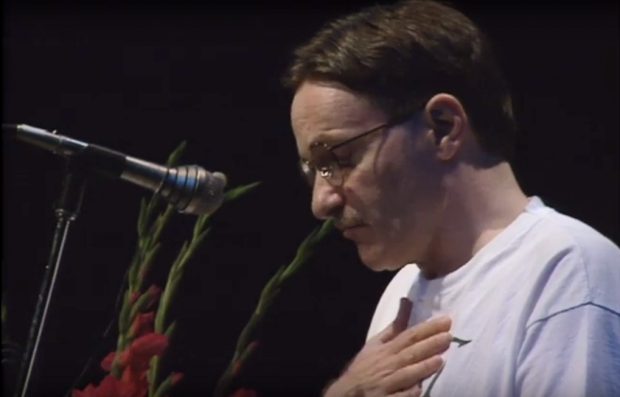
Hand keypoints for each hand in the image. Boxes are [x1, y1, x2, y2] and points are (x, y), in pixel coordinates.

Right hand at [324, 298, 451, 396]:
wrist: (346, 392)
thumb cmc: (365, 366)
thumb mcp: (376, 343)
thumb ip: (395, 325)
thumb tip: (407, 300)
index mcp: (387, 349)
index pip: (409, 335)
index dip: (428, 328)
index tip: (446, 321)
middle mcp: (388, 364)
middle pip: (411, 352)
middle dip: (429, 344)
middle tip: (448, 336)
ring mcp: (387, 383)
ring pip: (406, 374)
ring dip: (422, 367)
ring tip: (440, 360)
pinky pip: (398, 396)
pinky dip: (408, 392)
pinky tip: (420, 389)